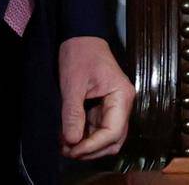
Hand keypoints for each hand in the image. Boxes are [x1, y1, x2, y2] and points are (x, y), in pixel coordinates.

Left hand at [58, 35, 134, 159]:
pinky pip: (98, 129)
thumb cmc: (80, 54)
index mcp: (121, 96)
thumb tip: (72, 141)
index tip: (72, 150)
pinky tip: (68, 137)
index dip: (93, 146)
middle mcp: (122, 104)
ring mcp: (114, 107)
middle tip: (67, 151)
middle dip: (91, 150)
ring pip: (106, 138)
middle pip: (113, 140)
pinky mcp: (104, 107)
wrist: (80, 36)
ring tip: (65, 146)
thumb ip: (73, 114)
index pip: (113, 132)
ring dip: (88, 146)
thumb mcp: (73, 84)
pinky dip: (85, 137)